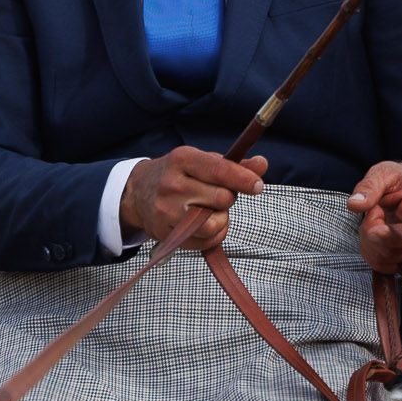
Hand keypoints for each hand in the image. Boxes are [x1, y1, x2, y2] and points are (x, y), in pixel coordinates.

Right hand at [121, 148, 266, 250]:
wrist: (138, 193)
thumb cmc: (179, 174)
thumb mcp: (202, 161)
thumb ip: (235, 165)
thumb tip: (263, 164)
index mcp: (182, 159)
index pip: (219, 170)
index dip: (243, 179)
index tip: (258, 186)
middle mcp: (171, 184)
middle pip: (221, 198)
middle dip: (228, 198)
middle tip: (219, 196)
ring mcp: (166, 211)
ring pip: (214, 224)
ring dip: (221, 219)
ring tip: (211, 211)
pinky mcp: (165, 233)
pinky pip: (204, 241)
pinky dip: (214, 235)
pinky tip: (205, 224)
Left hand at [347, 161, 401, 272]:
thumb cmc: (396, 180)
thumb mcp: (382, 173)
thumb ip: (369, 187)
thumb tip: (355, 204)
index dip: (390, 236)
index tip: (373, 222)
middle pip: (397, 250)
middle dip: (373, 234)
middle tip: (372, 212)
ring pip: (388, 261)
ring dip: (370, 244)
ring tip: (374, 221)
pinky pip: (386, 266)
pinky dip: (372, 252)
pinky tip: (374, 235)